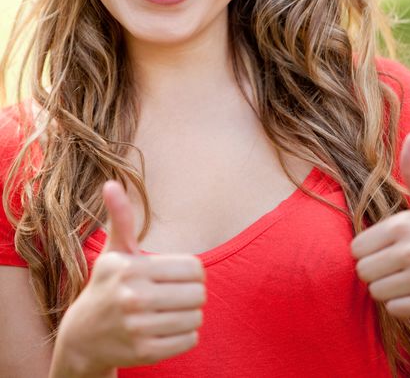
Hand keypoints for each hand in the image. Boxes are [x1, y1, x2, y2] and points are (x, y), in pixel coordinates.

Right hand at [51, 181, 205, 376]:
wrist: (83, 336)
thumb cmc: (108, 284)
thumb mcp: (115, 251)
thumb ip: (120, 218)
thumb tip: (110, 183)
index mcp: (130, 268)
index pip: (194, 268)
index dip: (192, 272)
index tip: (178, 275)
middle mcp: (132, 298)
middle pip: (198, 293)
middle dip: (193, 293)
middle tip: (176, 294)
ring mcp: (137, 328)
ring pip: (196, 317)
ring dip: (190, 314)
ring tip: (171, 311)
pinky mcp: (144, 353)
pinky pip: (190, 339)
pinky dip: (186, 334)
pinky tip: (168, 328)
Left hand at [351, 132, 409, 318]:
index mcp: (403, 224)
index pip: (356, 248)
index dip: (367, 249)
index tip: (383, 247)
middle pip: (363, 271)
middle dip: (375, 269)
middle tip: (392, 264)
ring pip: (377, 292)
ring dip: (388, 287)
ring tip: (404, 276)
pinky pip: (395, 309)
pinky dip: (402, 303)